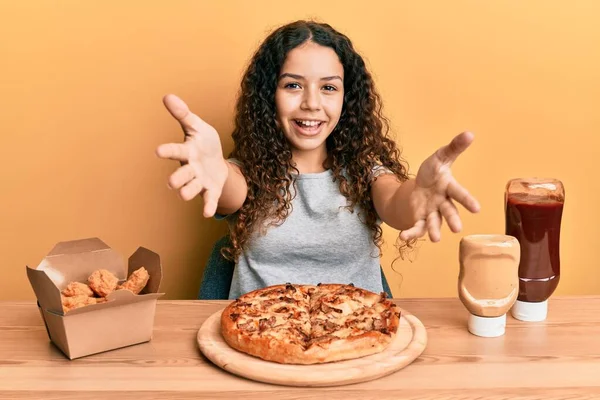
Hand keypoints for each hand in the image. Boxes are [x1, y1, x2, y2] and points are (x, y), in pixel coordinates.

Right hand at [156, 94, 227, 217]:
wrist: (218, 162)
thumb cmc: (204, 144)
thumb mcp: (198, 127)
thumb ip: (184, 114)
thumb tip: (167, 96)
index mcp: (188, 152)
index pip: (176, 151)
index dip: (168, 151)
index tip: (158, 151)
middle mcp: (191, 168)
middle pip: (182, 175)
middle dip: (177, 178)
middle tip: (171, 183)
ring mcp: (200, 181)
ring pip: (192, 189)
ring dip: (188, 192)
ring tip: (183, 195)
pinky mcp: (210, 190)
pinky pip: (209, 199)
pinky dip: (208, 206)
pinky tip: (207, 213)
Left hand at [400, 132, 479, 242]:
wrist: (419, 186)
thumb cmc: (433, 172)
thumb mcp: (441, 157)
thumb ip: (454, 147)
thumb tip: (470, 133)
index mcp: (449, 188)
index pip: (459, 194)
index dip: (468, 201)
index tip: (477, 209)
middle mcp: (443, 203)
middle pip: (449, 212)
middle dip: (453, 220)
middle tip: (457, 229)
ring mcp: (432, 212)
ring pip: (435, 223)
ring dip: (434, 231)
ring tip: (435, 239)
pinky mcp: (420, 219)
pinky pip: (417, 227)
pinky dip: (411, 233)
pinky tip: (403, 237)